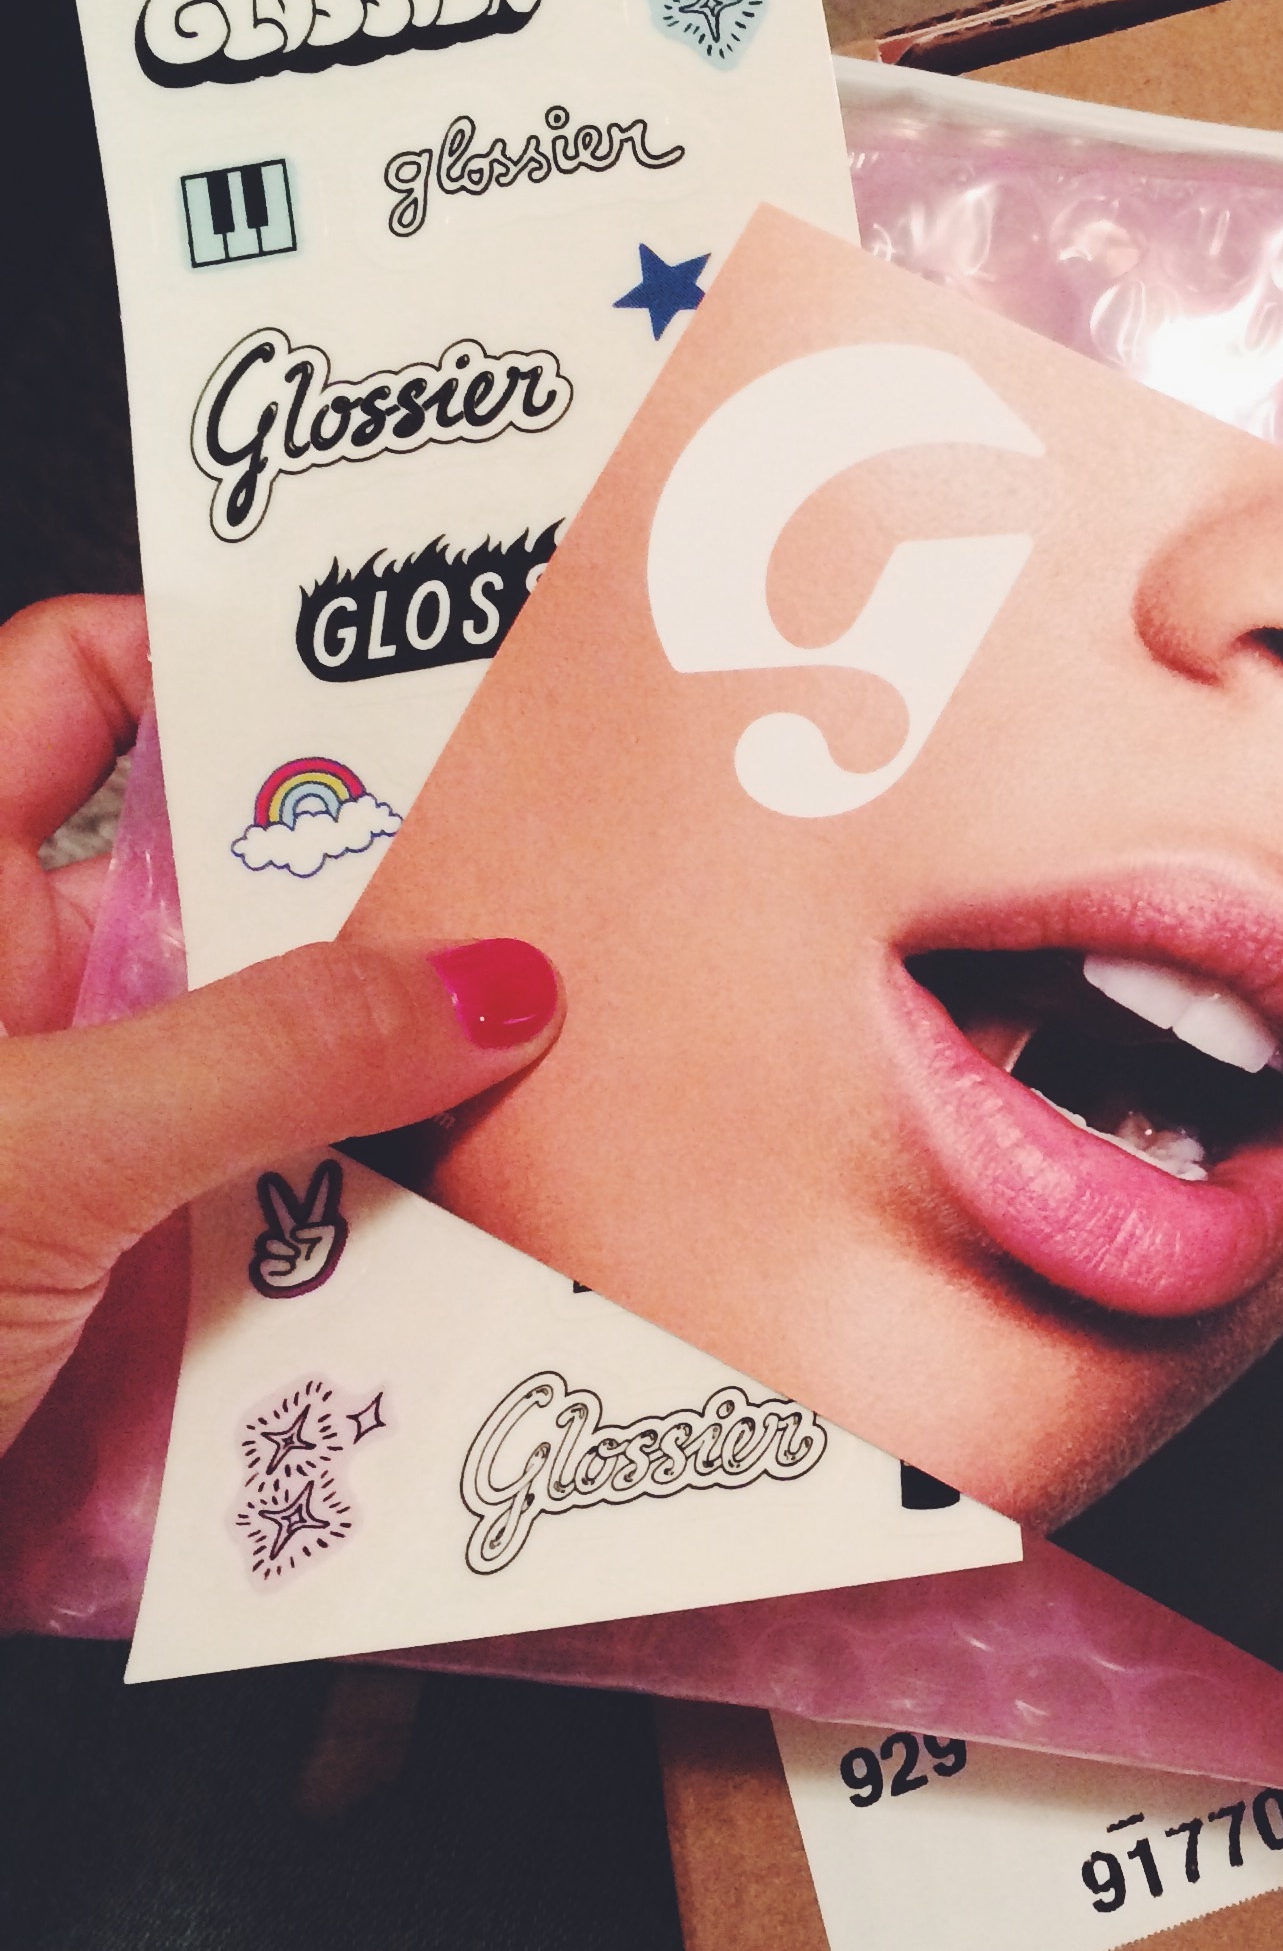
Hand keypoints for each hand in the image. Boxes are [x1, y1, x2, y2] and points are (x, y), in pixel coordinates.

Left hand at [0, 596, 561, 1451]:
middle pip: (225, 890)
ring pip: (270, 1072)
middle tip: (559, 893)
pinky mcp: (113, 1292)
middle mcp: (11, 1002)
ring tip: (560, 1079)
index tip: (423, 675)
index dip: (235, 658)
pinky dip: (367, 1241)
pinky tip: (481, 1251)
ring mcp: (68, 1150)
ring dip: (395, 1093)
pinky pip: (271, 1229)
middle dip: (381, 899)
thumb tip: (492, 983)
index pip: (86, 689)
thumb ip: (267, 1055)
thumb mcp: (30, 1153)